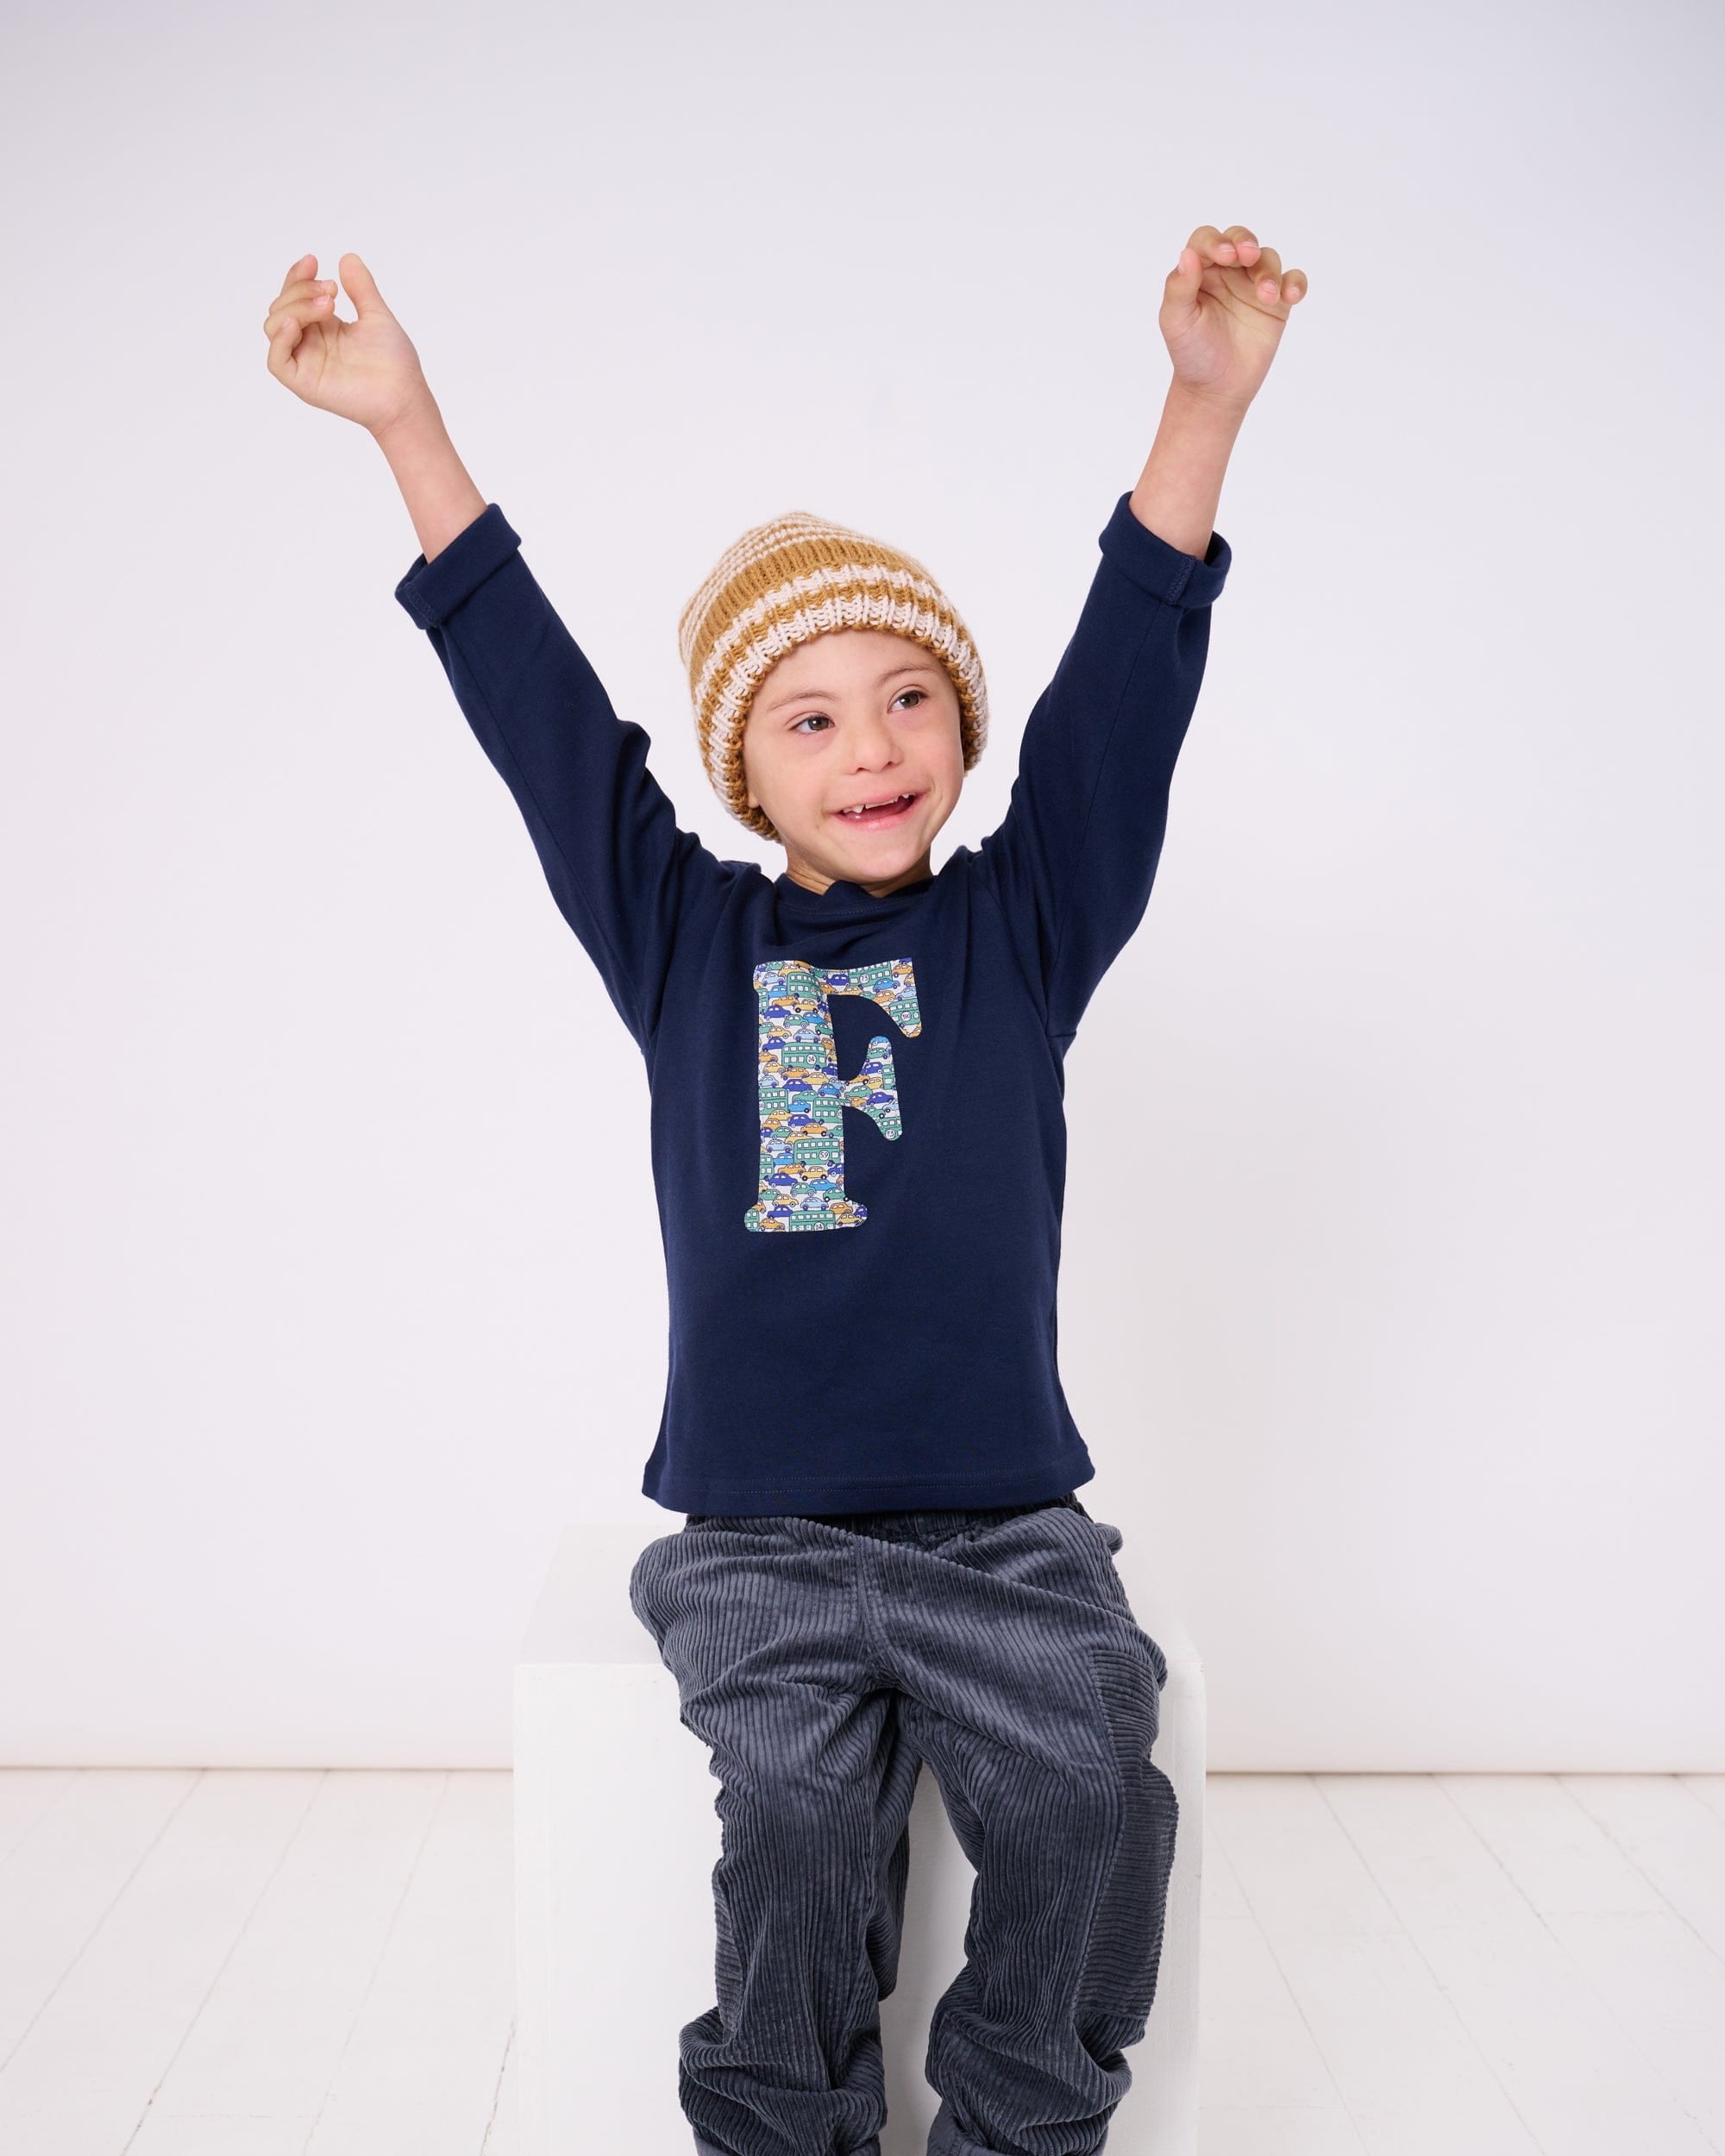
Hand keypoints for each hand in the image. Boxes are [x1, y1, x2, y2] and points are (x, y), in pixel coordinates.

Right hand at [262, 252, 432, 436]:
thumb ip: (361, 288)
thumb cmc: (394, 362)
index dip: (297, 276)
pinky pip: (276, 360)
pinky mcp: (304, 383)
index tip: (313, 261)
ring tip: (327, 304)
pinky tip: (298, 323)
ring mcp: (305, 362)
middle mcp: (309, 342)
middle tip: (331, 290)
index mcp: (322, 326)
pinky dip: (281, 338)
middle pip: (281, 306)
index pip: (294, 295)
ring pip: (275, 326)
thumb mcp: (376, 315)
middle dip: (300, 290)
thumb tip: (347, 257)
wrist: (404, 394)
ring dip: (295, 307)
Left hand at [1159, 224, 1306, 418]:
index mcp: (1200, 271)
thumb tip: (1187, 254)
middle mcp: (1228, 272)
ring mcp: (1253, 285)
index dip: (1215, 241)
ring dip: (1269, 271)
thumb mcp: (1176, 322)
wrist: (1215, 388)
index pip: (1206, 241)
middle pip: (1241, 240)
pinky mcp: (1277, 303)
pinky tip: (1291, 295)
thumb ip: (1178, 288)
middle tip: (1248, 256)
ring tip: (1266, 296)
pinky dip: (1296, 282)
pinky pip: (1292, 281)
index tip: (1224, 256)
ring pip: (1268, 259)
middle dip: (1246, 242)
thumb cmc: (1192, 352)